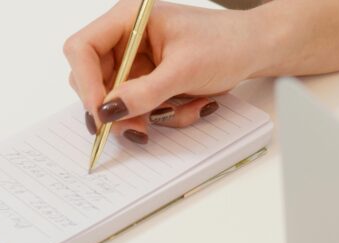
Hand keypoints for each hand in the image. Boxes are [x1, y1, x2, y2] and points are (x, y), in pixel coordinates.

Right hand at [63, 1, 264, 142]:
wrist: (256, 50)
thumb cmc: (227, 43)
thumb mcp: (184, 70)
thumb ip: (144, 92)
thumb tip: (108, 112)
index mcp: (128, 19)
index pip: (82, 49)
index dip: (86, 82)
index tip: (101, 111)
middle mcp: (124, 39)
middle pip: (92, 80)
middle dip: (116, 107)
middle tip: (137, 126)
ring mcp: (134, 62)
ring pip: (114, 101)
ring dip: (143, 115)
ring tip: (179, 110)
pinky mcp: (146, 82)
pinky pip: (137, 109)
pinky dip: (160, 115)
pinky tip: (187, 105)